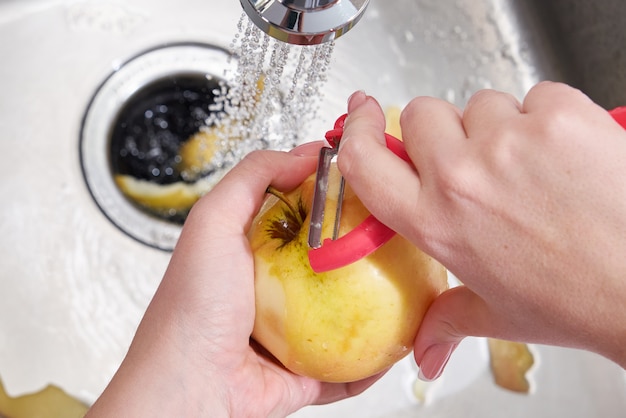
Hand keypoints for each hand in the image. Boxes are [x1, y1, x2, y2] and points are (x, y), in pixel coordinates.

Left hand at [87, 144, 383, 417]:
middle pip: (330, 261)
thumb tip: (304, 155)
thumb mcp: (213, 221)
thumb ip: (252, 178)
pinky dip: (375, 357)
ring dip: (377, 302)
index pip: (302, 212)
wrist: (189, 388)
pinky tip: (400, 341)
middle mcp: (274, 290)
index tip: (369, 183)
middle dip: (364, 247)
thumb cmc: (193, 305)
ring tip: (412, 285)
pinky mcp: (306, 371)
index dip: (333, 194)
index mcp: (252, 252)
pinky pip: (349, 364)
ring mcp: (292, 333)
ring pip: (345, 312)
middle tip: (399, 233)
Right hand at [337, 83, 625, 380]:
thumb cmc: (576, 298)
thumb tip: (424, 353)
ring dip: (499, 126)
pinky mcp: (557, 114)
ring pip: (482, 104)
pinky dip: (546, 117)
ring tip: (530, 165)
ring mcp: (507, 141)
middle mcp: (461, 177)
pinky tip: (564, 154)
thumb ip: (445, 323)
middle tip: (474, 158)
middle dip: (444, 131)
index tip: (362, 114)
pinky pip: (536, 96)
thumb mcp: (495, 315)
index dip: (357, 131)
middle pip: (424, 115)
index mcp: (435, 223)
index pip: (364, 162)